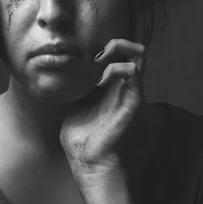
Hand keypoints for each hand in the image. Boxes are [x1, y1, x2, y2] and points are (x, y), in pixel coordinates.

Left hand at [60, 38, 148, 188]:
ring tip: (100, 61)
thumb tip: (62, 73)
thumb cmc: (81, 139)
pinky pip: (133, 71)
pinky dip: (115, 68)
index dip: (106, 47)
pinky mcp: (132, 100)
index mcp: (111, 87)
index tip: (85, 56)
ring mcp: (129, 92)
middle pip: (135, 50)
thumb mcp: (74, 105)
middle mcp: (123, 86)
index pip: (120, 55)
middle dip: (117, 42)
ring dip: (119, 49)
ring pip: (140, 54)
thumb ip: (76, 88)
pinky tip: (99, 81)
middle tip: (97, 54)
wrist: (88, 161)